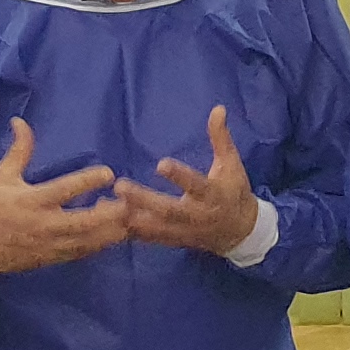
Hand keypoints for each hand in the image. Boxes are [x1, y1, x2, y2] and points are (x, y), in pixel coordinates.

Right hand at [0, 118, 127, 278]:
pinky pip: (81, 253)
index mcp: (31, 201)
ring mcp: (50, 244)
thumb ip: (19, 150)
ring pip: (87, 241)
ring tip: (130, 219)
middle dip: (110, 214)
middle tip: (130, 201)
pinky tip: (115, 235)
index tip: (108, 172)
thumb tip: (20, 121)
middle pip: (84, 222)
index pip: (64, 190)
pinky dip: (99, 245)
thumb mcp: (1, 176)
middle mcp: (44, 224)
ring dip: (111, 231)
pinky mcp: (52, 258)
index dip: (88, 181)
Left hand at [115, 105, 261, 255]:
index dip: (180, 176)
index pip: (196, 185)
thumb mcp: (231, 163)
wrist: (240, 231)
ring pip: (157, 227)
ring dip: (133, 217)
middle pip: (169, 210)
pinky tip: (111, 219)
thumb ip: (221, 138)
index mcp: (213, 195)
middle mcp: (198, 215)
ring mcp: (185, 231)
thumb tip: (218, 108)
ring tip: (108, 205)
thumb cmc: (234, 191)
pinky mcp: (175, 240)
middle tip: (120, 186)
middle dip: (144, 200)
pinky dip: (132, 231)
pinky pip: (152, 238)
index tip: (161, 164)